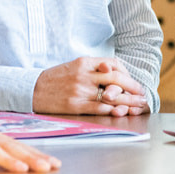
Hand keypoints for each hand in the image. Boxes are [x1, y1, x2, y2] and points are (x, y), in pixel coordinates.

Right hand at [32, 57, 148, 115]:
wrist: (32, 89)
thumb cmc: (55, 79)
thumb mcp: (74, 66)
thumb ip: (92, 68)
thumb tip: (113, 72)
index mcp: (84, 62)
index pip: (113, 64)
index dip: (127, 73)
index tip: (133, 82)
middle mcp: (84, 74)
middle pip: (116, 78)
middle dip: (133, 87)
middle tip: (142, 94)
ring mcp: (80, 90)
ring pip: (111, 94)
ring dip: (128, 101)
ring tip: (138, 105)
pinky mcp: (75, 105)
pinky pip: (99, 107)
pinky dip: (112, 109)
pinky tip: (121, 111)